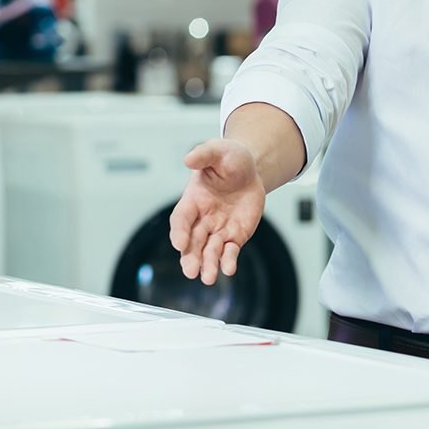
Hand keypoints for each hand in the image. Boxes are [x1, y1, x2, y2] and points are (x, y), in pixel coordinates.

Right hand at [168, 138, 265, 285]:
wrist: (250, 169)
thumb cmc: (229, 158)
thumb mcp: (218, 150)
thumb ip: (204, 154)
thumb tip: (188, 158)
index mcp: (193, 199)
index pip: (181, 219)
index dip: (179, 232)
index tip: (179, 244)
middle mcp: (202, 218)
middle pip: (192, 241)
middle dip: (190, 257)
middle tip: (190, 271)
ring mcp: (218, 229)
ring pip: (209, 251)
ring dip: (208, 264)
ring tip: (208, 278)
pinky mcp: (234, 236)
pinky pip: (230, 251)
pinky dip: (228, 261)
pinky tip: (229, 269)